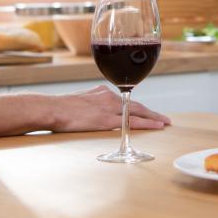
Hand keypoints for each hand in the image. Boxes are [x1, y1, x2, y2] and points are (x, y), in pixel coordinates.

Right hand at [51, 85, 171, 131]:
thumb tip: (95, 110)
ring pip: (137, 111)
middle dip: (151, 112)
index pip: (126, 99)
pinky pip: (131, 121)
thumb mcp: (80, 100)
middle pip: (136, 104)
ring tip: (165, 122)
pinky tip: (156, 126)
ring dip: (153, 117)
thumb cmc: (59, 107)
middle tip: (165, 118)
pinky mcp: (106, 120)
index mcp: (102, 92)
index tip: (150, 112)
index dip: (140, 107)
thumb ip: (92, 103)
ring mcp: (108, 108)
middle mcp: (109, 97)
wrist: (51, 108)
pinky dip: (146, 123)